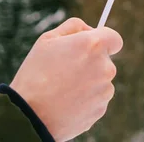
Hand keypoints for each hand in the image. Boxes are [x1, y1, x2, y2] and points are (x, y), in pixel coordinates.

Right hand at [9, 18, 122, 140]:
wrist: (29, 115)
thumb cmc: (35, 73)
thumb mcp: (48, 40)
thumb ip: (73, 27)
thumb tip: (90, 29)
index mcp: (94, 45)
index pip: (114, 38)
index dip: (104, 41)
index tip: (94, 46)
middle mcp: (105, 67)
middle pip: (106, 61)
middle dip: (91, 63)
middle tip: (66, 70)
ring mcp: (105, 90)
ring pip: (101, 81)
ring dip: (88, 82)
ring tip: (62, 89)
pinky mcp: (101, 109)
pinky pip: (96, 99)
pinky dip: (85, 100)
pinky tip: (66, 102)